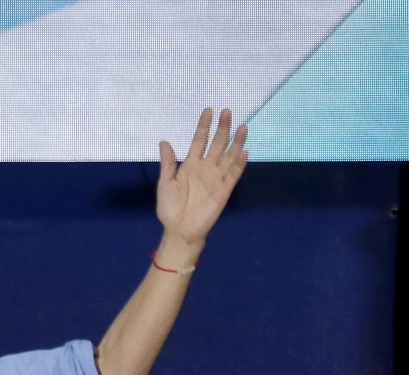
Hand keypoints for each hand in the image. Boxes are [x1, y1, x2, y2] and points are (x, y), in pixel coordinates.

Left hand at [156, 107, 247, 245]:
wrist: (179, 229)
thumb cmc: (170, 207)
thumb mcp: (165, 183)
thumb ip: (168, 163)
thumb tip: (164, 142)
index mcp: (191, 165)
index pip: (200, 141)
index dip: (204, 126)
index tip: (209, 111)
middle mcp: (206, 168)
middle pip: (217, 144)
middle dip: (223, 128)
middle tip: (228, 111)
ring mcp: (216, 178)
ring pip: (229, 156)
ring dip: (236, 142)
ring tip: (242, 127)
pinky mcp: (224, 190)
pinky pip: (233, 174)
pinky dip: (239, 164)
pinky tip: (244, 152)